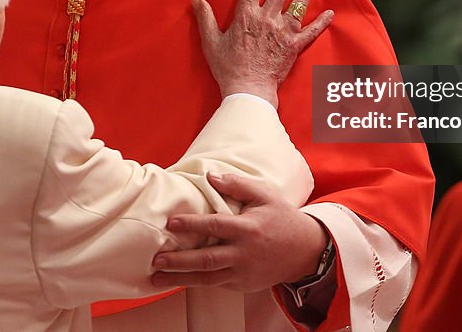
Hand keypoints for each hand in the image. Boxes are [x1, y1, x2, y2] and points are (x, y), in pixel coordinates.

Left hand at [150, 172, 328, 291]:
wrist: (305, 251)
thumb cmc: (282, 218)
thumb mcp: (265, 195)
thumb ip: (237, 185)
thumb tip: (210, 176)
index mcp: (248, 228)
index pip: (215, 226)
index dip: (192, 224)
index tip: (171, 222)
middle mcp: (244, 253)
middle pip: (207, 259)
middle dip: (179, 261)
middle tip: (156, 259)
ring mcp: (243, 272)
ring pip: (207, 278)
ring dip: (180, 279)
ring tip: (157, 278)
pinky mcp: (243, 285)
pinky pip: (216, 284)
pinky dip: (196, 283)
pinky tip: (178, 281)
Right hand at [194, 0, 332, 105]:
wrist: (248, 90)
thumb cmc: (228, 67)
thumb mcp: (211, 42)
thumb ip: (205, 19)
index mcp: (246, 16)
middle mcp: (267, 19)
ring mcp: (283, 32)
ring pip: (298, 5)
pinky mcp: (294, 47)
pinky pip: (311, 32)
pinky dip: (321, 22)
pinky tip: (329, 12)